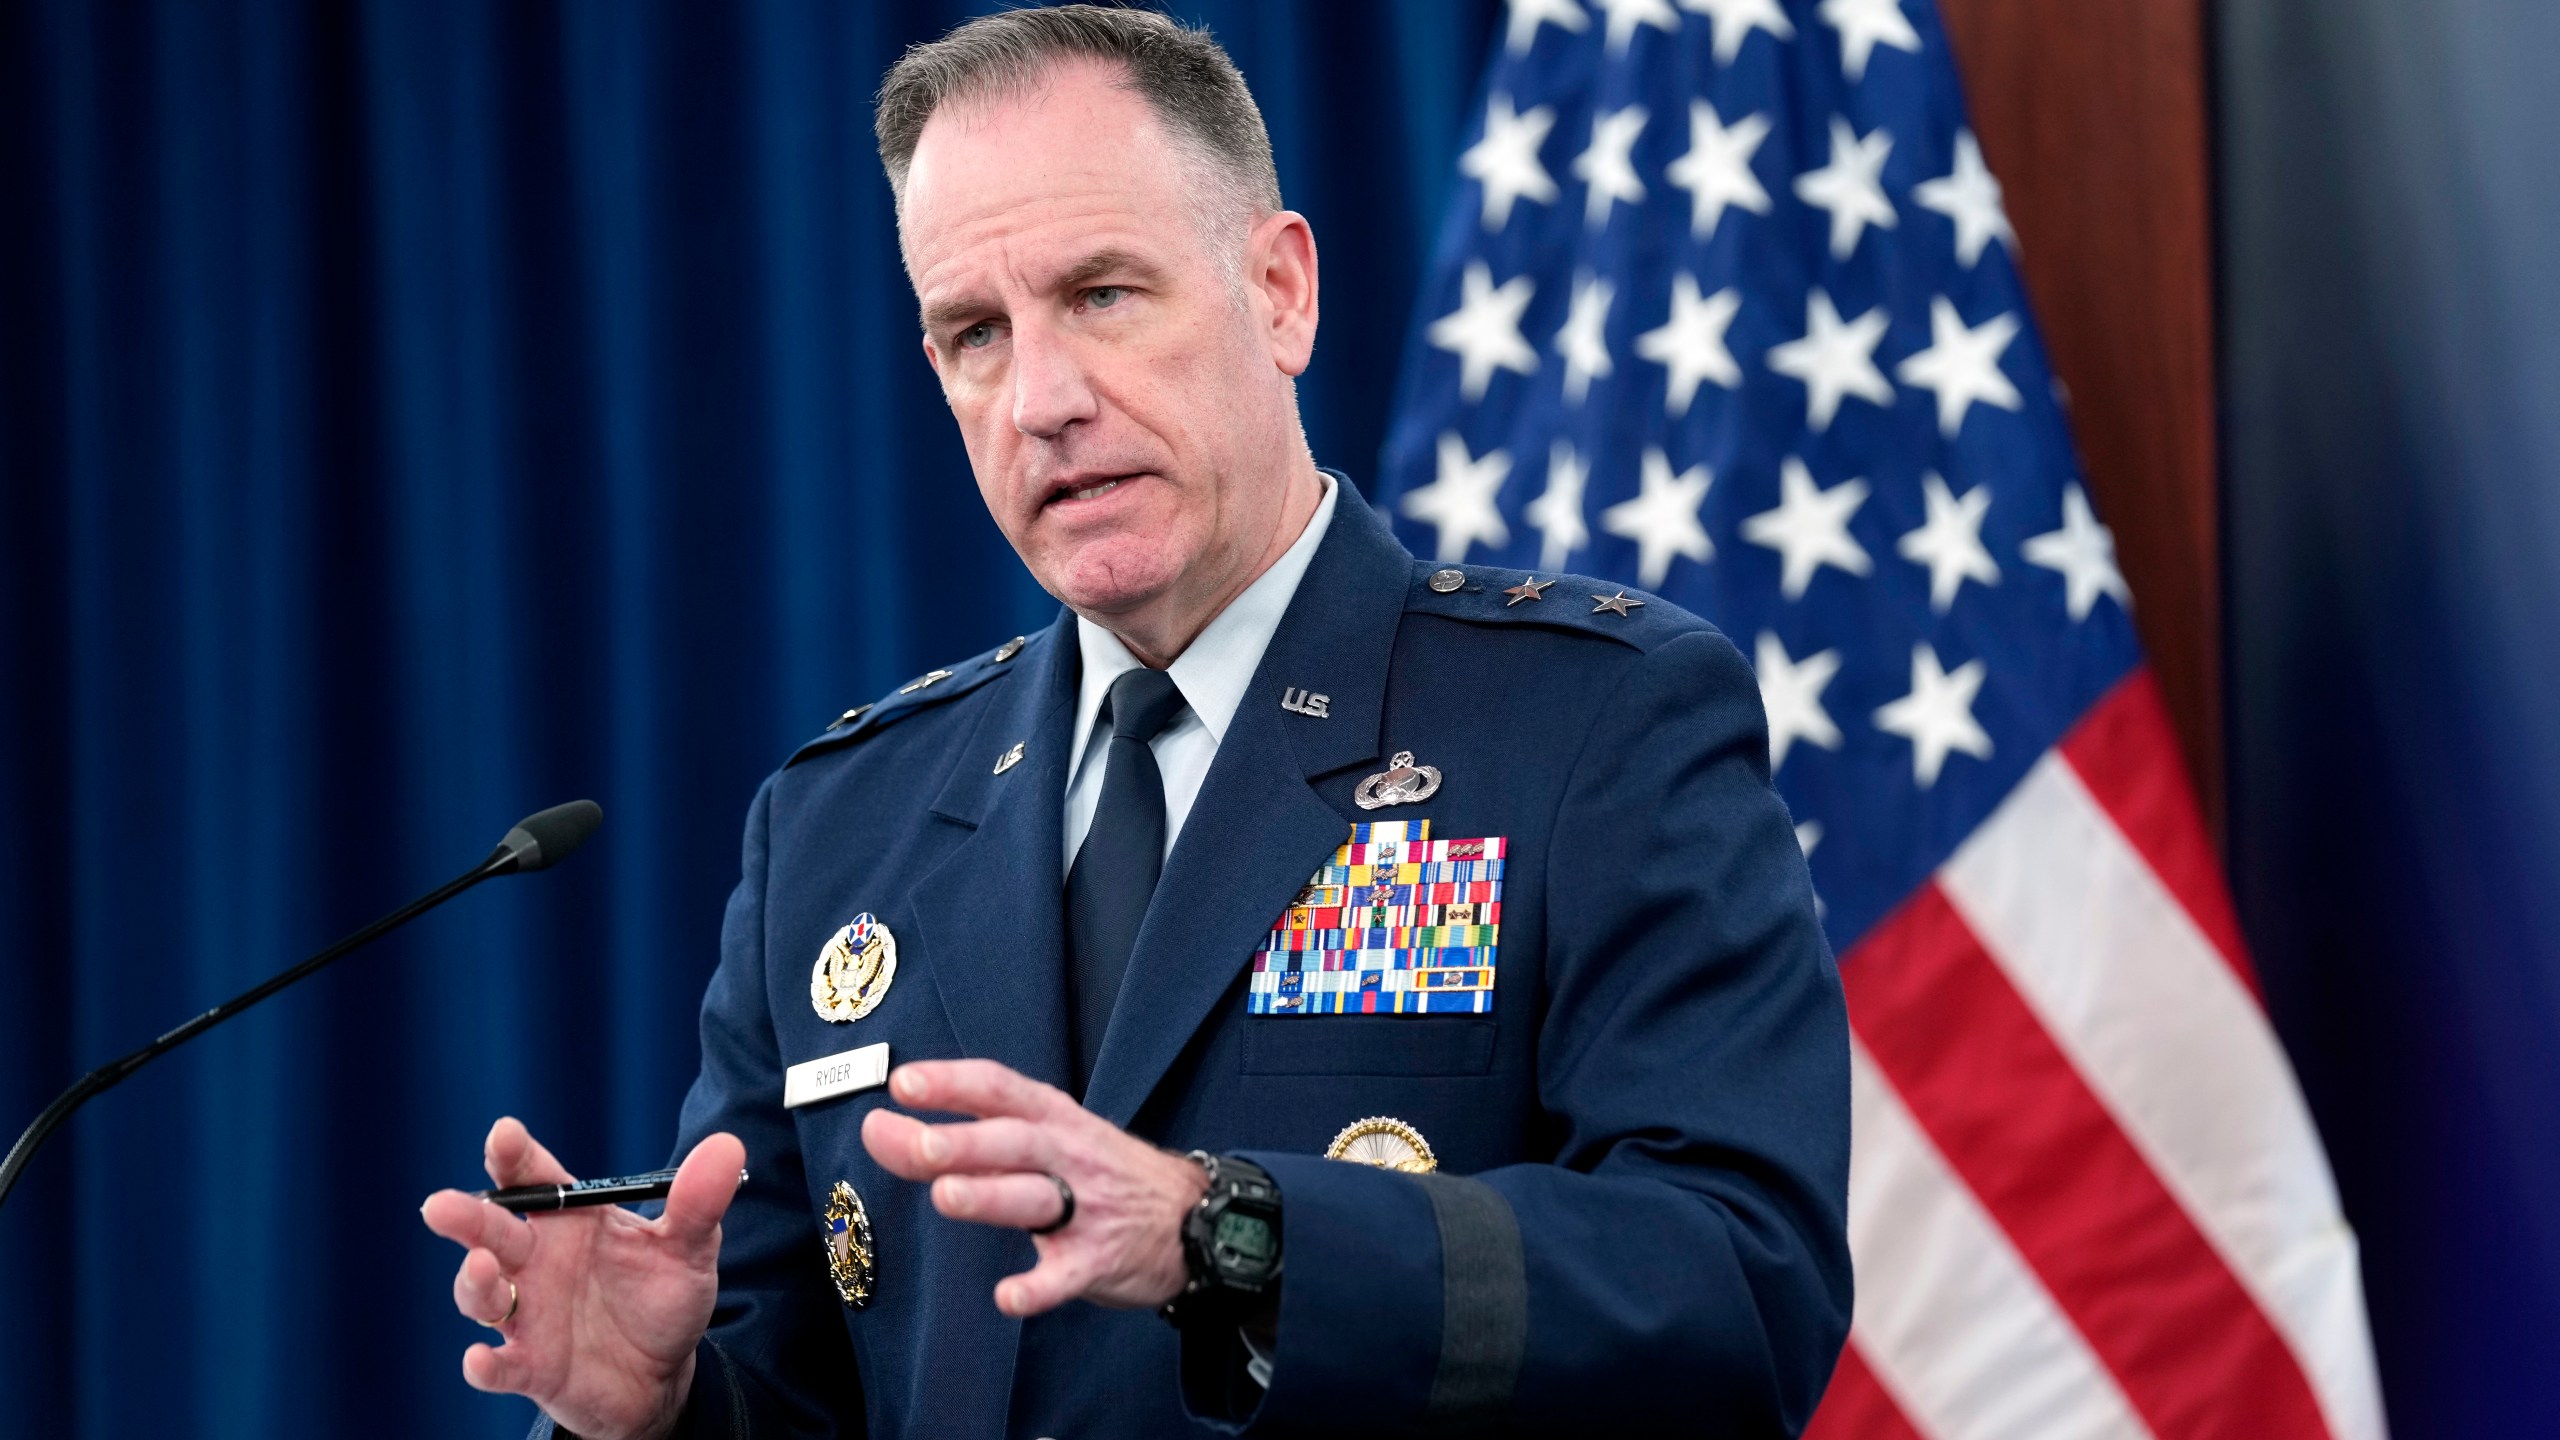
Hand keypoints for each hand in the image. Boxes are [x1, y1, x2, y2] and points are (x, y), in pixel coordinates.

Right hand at [420, 1119, 744, 1439]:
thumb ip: (698, 1202)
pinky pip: (499, 1365)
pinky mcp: (529, 1367)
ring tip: (483, 1269)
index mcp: (572, 1220)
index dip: (514, 1156)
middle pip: (491, 1232)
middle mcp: (537, 1261)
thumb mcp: (690, 1249)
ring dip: (474, 1283)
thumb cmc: (662, 1299)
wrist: (662, 1376)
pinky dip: (485, 1364)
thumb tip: (727, 1147)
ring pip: (482, 1294)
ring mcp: (528, 1314)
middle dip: (466, 1217)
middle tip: (442, 1205)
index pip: (535, 1178)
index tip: (504, 1134)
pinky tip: (480, 1360)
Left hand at [861, 1060, 1206, 1316]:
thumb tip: (880, 1129)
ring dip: (991, 1196)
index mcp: (1052, 1118)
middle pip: (1013, 1142)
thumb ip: (962, 1138)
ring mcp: (1085, 1208)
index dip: (952, 1083)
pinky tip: (1009, 1297)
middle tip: (921, 1143)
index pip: (998, 1089)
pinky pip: (1065, 1276)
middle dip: (967, 1141)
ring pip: (1034, 1199)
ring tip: (947, 1197)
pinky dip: (1038, 1288)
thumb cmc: (1098, 1173)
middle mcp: (1067, 1155)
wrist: (1195, 1217)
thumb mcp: (1044, 1140)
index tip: (903, 1083)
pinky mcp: (1097, 1260)